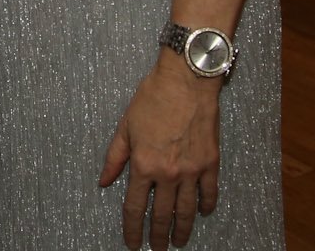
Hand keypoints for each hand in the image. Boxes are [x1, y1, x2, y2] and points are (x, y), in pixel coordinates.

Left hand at [99, 56, 222, 248]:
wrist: (186, 81)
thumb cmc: (153, 98)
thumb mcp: (125, 126)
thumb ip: (115, 157)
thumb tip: (104, 181)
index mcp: (143, 165)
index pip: (135, 208)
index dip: (132, 230)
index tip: (132, 243)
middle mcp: (168, 173)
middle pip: (162, 216)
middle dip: (158, 237)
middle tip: (157, 249)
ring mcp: (192, 171)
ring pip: (186, 211)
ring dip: (182, 230)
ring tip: (179, 241)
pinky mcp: (211, 163)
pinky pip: (209, 193)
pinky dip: (206, 206)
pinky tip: (202, 213)